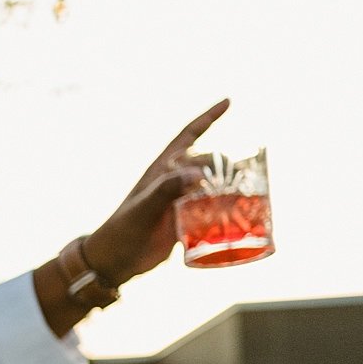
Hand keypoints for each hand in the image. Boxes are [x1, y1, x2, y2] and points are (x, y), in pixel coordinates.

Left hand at [83, 98, 229, 283]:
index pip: (188, 136)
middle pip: (208, 163)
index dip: (208, 118)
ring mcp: (181, 202)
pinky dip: (226, 213)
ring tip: (250, 193)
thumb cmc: (123, 231)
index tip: (228, 102)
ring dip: (230, 188)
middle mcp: (174, 182)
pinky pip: (211, 213)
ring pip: (213, 187)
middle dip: (226, 164)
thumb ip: (167, 190)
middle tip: (240, 176)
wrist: (113, 262)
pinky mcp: (186, 223)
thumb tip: (199, 174)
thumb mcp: (144, 208)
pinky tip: (241, 219)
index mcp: (162, 170)